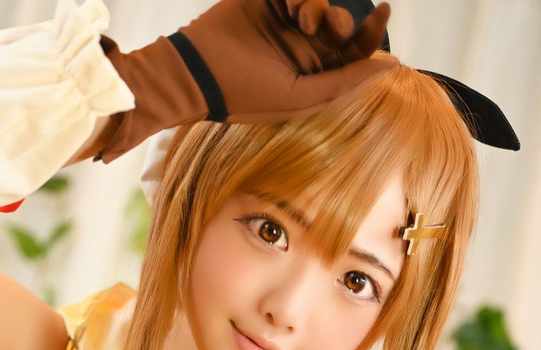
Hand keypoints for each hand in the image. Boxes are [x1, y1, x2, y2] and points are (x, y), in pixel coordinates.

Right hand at [97, 0, 393, 160]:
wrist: (198, 71)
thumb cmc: (246, 94)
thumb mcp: (302, 98)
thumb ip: (347, 82)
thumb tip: (394, 64)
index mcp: (313, 73)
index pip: (353, 51)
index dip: (372, 32)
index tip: (382, 13)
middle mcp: (303, 46)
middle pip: (342, 23)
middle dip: (339, 20)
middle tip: (318, 26)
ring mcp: (286, 19)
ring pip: (322, 0)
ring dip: (318, 4)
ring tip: (299, 16)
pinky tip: (290, 3)